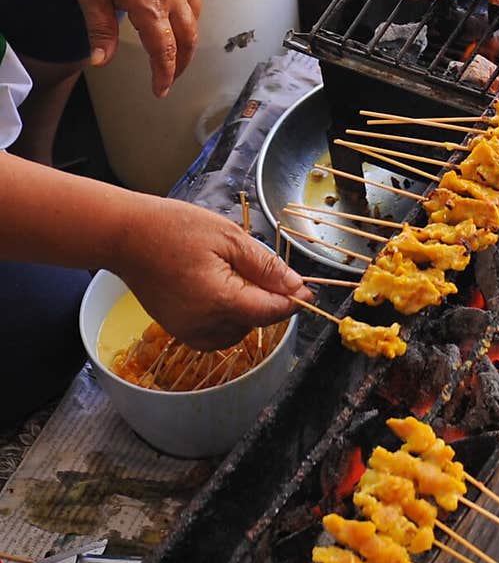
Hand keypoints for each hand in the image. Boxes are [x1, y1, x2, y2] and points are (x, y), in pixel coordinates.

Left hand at [70, 0, 201, 97]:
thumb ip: (100, 31)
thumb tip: (101, 62)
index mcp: (149, 2)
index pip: (165, 51)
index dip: (164, 75)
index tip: (160, 91)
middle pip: (188, 39)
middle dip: (181, 64)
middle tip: (169, 78)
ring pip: (196, 19)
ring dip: (189, 41)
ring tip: (176, 53)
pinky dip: (191, 16)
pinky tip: (178, 19)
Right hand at [116, 197, 311, 349]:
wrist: (127, 236)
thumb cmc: (175, 229)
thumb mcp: (229, 238)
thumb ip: (265, 266)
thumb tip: (295, 286)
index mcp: (221, 302)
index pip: (271, 312)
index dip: (293, 301)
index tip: (308, 292)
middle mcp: (205, 326)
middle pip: (255, 322)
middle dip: (265, 299)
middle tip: (256, 267)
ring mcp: (189, 331)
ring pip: (237, 330)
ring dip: (246, 309)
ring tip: (232, 274)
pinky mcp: (178, 330)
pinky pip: (215, 333)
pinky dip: (226, 317)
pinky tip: (219, 289)